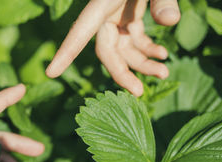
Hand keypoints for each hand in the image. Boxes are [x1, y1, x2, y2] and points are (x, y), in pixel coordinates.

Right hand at [46, 0, 180, 95]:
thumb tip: (171, 22)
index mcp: (103, 2)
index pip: (80, 31)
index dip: (66, 53)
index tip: (50, 73)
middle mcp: (105, 13)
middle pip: (106, 50)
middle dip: (122, 72)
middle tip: (140, 92)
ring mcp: (117, 16)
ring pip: (122, 49)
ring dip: (141, 63)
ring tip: (163, 71)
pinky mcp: (129, 16)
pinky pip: (133, 40)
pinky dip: (147, 50)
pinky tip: (162, 55)